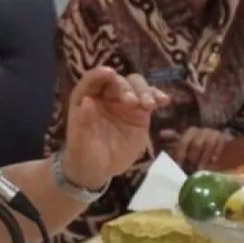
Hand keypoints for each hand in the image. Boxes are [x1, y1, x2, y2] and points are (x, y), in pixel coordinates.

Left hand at [62, 67, 169, 188]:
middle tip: (132, 102)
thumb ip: (83, 120)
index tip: (110, 73)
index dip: (100, 74)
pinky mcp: (140, 113)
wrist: (98, 169)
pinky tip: (164, 101)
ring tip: (149, 105)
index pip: (92, 80)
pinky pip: (150, 99)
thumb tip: (88, 100)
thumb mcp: (80, 139)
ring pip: (136, 86)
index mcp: (86, 97)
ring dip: (144, 91)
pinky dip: (157, 97)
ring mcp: (124, 103)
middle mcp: (106, 95)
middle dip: (126, 87)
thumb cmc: (83, 151)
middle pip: (118, 81)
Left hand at [159, 127, 229, 171]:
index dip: (180, 153)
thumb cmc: (197, 147)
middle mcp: (202, 130)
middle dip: (193, 158)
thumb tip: (161, 133)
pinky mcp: (223, 137)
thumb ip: (173, 138)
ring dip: (203, 158)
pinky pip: (220, 144)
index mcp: (191, 131)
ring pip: (208, 144)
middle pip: (196, 144)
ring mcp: (213, 133)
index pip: (183, 141)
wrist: (217, 144)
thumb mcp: (184, 143)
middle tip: (191, 169)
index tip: (179, 164)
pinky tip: (213, 161)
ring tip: (200, 169)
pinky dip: (215, 153)